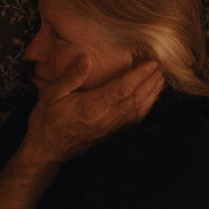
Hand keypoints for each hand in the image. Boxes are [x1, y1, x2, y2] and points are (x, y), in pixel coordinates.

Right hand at [22, 56, 163, 164]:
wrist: (47, 150)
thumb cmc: (47, 121)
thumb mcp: (53, 94)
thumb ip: (71, 76)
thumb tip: (86, 57)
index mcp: (92, 107)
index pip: (122, 88)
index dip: (139, 75)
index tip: (151, 62)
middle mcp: (106, 119)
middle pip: (136, 98)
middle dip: (151, 82)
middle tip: (161, 67)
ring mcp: (111, 129)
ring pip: (138, 110)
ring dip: (152, 94)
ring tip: (160, 80)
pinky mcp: (112, 135)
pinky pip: (135, 121)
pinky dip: (146, 109)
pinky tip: (151, 101)